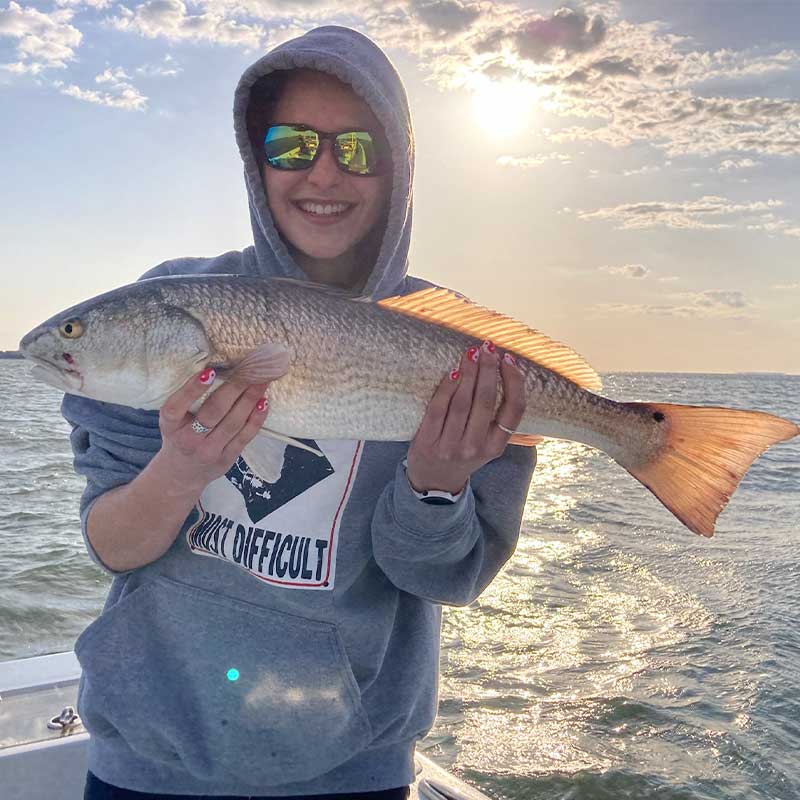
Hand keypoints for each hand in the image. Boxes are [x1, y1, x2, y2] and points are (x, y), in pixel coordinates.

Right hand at [155, 368, 269, 493]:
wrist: (182, 473)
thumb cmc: (179, 435)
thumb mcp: (173, 419)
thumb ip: (187, 399)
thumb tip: (218, 368)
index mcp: (170, 425)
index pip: (178, 405)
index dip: (193, 388)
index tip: (210, 371)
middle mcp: (188, 439)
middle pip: (213, 411)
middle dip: (234, 387)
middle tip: (250, 368)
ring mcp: (209, 451)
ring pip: (233, 422)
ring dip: (250, 399)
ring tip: (262, 380)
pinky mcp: (227, 458)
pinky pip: (245, 436)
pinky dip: (256, 418)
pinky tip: (264, 402)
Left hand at [405, 342, 525, 493]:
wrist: (433, 482)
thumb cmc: (463, 454)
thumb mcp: (486, 444)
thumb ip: (496, 419)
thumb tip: (504, 371)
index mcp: (496, 447)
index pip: (514, 411)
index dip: (514, 382)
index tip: (509, 360)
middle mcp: (475, 448)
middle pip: (486, 402)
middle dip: (488, 370)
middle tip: (488, 347)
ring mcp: (450, 446)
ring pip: (462, 403)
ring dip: (468, 374)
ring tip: (471, 354)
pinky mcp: (427, 442)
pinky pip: (438, 409)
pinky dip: (446, 388)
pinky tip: (452, 372)